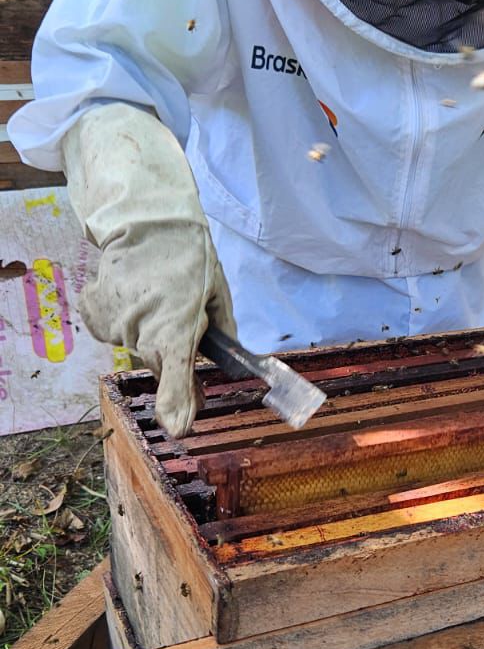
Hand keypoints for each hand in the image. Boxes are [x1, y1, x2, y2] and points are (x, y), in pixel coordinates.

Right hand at [62, 104, 234, 437]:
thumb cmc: (189, 256)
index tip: (179, 429)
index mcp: (176, 326)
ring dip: (147, 329)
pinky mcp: (93, 314)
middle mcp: (140, 330)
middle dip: (171, 349)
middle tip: (180, 313)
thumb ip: (223, 333)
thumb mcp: (218, 293)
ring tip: (154, 293)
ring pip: (136, 345)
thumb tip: (224, 363)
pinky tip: (133, 293)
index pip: (176, 373)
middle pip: (158, 361)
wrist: (144, 219)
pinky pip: (115, 330)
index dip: (178, 402)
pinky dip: (125, 318)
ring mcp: (113, 323)